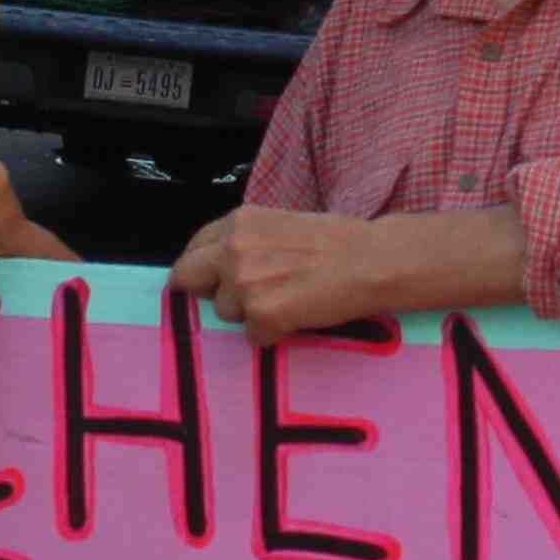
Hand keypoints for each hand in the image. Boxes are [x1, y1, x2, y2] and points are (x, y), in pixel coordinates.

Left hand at [169, 205, 385, 345]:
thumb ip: (248, 241)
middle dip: (207, 292)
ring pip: (225, 312)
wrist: (372, 261)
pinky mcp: (260, 315)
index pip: (194, 248)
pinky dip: (273, 334)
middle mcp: (232, 249)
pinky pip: (253, 336)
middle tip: (237, 300)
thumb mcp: (282, 224)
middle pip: (187, 278)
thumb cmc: (340, 242)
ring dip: (249, 314)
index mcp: (238, 222)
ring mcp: (243, 283)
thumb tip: (226, 265)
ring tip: (288, 301)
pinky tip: (299, 316)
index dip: (204, 268)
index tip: (214, 280)